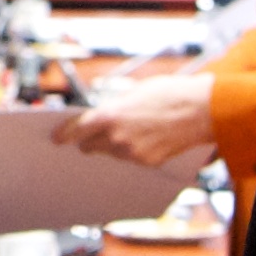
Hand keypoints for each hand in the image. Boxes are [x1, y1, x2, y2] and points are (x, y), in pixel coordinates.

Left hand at [56, 74, 218, 166]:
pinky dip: (132, 151)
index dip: (63, 135)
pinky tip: (145, 139)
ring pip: (110, 153)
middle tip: (96, 133)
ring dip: (113, 145)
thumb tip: (100, 117)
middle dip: (90, 140)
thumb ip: (113, 107)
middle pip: (89, 146)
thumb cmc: (169, 94)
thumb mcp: (134, 92)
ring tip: (131, 131)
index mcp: (108, 116)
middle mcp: (115, 138)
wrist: (199, 110)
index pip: (74, 131)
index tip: (56, 138)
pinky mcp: (147, 163)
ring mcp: (131, 154)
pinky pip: (130, 159)